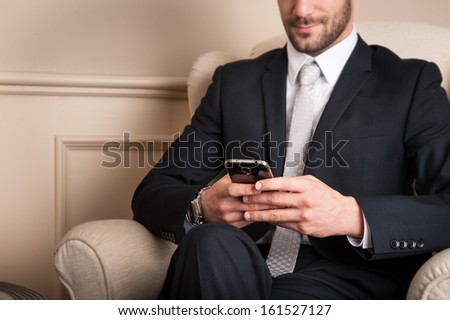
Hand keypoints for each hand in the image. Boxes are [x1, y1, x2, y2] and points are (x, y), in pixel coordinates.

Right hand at [201, 175, 273, 227]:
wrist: (204, 208)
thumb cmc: (217, 193)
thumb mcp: (225, 181)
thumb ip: (239, 177)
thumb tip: (256, 175)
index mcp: (222, 192)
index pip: (237, 190)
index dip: (250, 189)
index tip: (262, 186)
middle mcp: (225, 205)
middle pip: (248, 204)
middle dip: (265, 201)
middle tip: (278, 197)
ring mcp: (229, 217)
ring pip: (251, 214)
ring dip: (265, 210)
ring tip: (278, 205)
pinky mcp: (233, 226)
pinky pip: (250, 221)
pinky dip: (260, 216)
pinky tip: (268, 213)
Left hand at [242, 175, 363, 237]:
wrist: (342, 215)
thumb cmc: (326, 197)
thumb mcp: (313, 183)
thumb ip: (294, 182)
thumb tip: (274, 183)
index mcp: (306, 187)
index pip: (282, 183)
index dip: (266, 184)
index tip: (255, 185)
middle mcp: (304, 201)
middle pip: (275, 200)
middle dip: (256, 199)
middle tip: (245, 198)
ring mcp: (303, 216)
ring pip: (275, 214)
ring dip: (259, 214)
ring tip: (247, 212)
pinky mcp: (302, 228)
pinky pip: (282, 224)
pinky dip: (270, 221)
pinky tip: (262, 219)